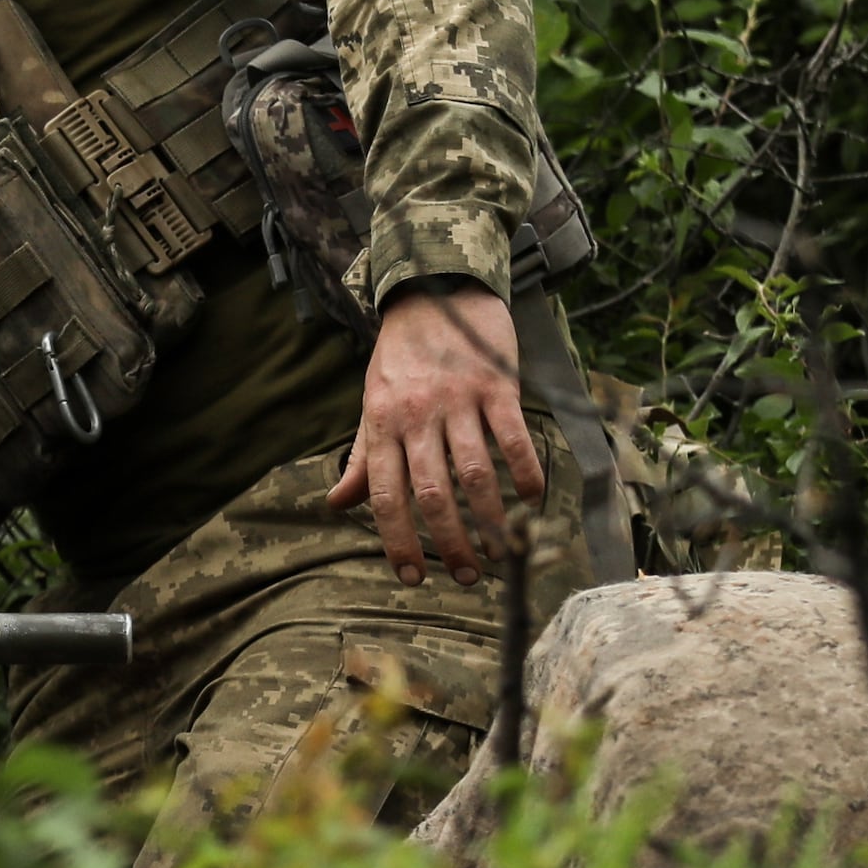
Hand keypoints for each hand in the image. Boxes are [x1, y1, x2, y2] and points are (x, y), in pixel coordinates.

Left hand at [332, 282, 546, 585]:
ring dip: (490, 520)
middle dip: (450, 543)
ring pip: (473, 472)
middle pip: (431, 493)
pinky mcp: (494, 383)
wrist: (434, 290)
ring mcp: (457, 399)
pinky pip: (512, 436)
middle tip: (469, 577)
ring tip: (502, 552)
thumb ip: (363, 457)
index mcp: (382, 424)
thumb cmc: (401, 357)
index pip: (386, 495)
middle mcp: (417, 414)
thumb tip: (336, 503)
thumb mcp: (372, 403)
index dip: (398, 541)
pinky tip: (531, 498)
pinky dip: (524, 471)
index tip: (414, 577)